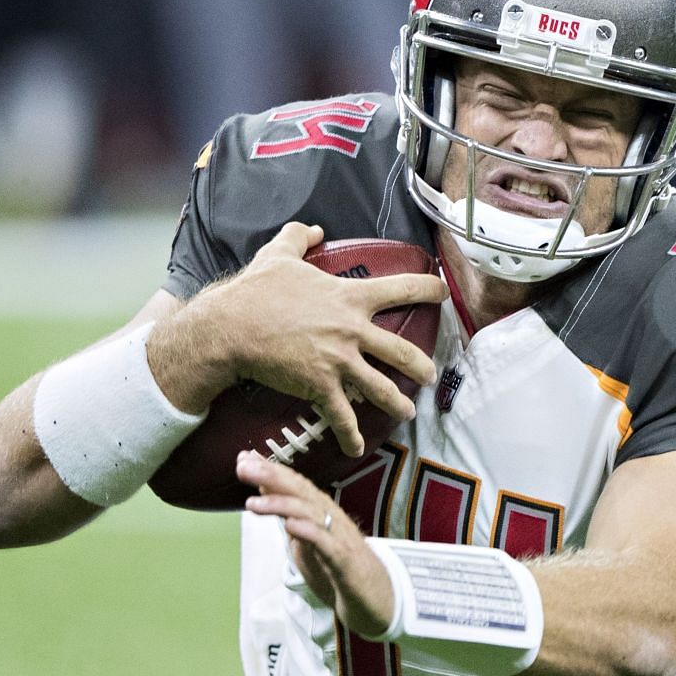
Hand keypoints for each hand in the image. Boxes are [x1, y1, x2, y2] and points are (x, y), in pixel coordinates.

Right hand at [192, 222, 446, 457]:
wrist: (231, 327)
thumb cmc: (255, 290)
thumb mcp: (279, 254)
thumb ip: (299, 237)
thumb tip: (313, 229)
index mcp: (350, 297)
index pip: (403, 288)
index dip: (429, 290)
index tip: (444, 293)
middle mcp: (353, 330)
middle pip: (403, 352)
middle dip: (422, 366)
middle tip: (429, 374)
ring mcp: (340, 361)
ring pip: (382, 389)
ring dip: (398, 403)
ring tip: (407, 411)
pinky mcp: (321, 386)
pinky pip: (343, 416)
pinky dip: (352, 435)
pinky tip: (357, 447)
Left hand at [238, 452, 395, 638]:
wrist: (373, 598)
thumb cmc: (337, 566)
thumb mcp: (305, 538)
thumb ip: (287, 515)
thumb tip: (263, 490)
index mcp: (320, 511)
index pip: (294, 484)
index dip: (269, 470)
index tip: (243, 459)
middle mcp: (330, 517)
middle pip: (300, 491)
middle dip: (272, 477)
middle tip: (244, 467)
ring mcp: (338, 537)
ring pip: (309, 513)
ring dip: (281, 504)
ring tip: (253, 503)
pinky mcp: (345, 560)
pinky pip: (326, 543)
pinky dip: (308, 531)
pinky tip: (290, 525)